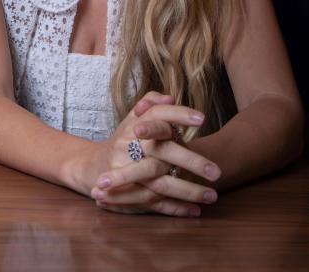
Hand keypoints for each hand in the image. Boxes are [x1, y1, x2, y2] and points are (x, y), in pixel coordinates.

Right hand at [89, 91, 221, 216]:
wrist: (92, 167)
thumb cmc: (121, 141)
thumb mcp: (132, 119)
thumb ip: (152, 106)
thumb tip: (170, 97)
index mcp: (134, 127)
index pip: (158, 116)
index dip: (178, 115)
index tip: (202, 119)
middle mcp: (130, 148)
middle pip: (162, 152)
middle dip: (189, 161)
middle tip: (216, 171)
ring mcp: (129, 172)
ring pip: (160, 182)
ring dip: (187, 191)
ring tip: (212, 196)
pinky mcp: (129, 193)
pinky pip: (155, 203)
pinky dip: (176, 208)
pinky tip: (196, 211)